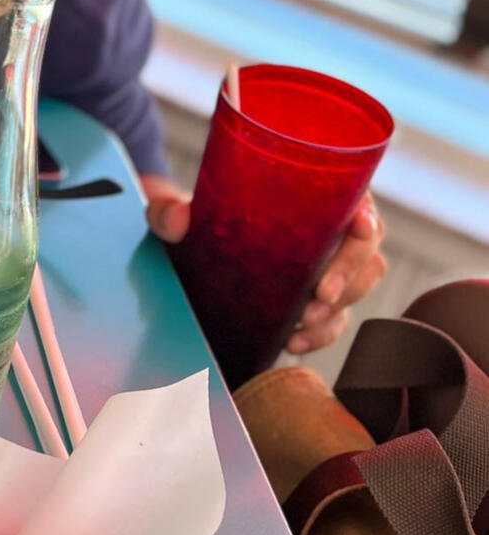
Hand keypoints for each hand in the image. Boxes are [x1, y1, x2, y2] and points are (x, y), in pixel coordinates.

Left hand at [140, 173, 387, 355]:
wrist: (188, 245)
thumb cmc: (194, 215)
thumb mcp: (175, 208)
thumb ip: (168, 210)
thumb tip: (177, 218)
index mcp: (310, 192)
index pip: (357, 199)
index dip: (367, 214)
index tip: (360, 227)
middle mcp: (327, 226)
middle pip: (366, 249)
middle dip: (350, 275)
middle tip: (320, 296)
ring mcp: (326, 264)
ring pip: (359, 286)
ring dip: (338, 309)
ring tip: (303, 324)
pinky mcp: (316, 296)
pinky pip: (336, 318)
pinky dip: (322, 334)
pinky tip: (293, 341)